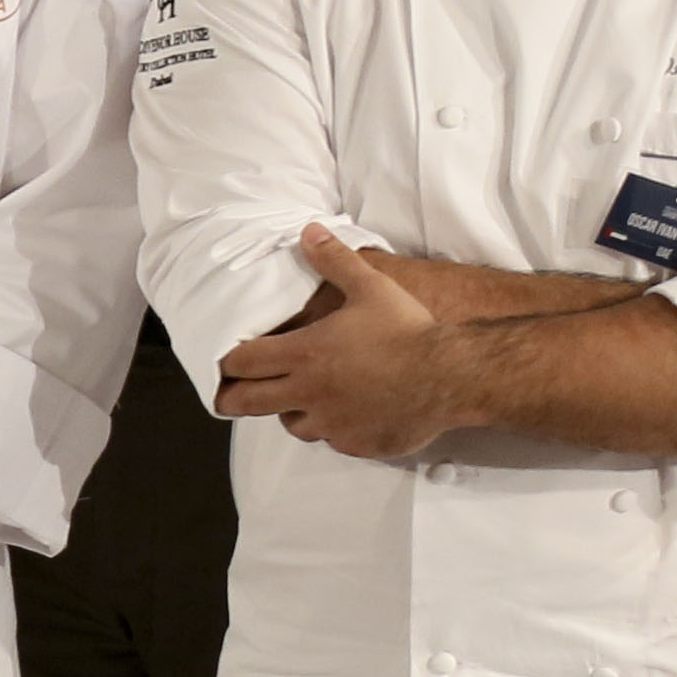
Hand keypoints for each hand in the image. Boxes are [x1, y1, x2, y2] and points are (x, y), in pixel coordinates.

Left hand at [214, 227, 474, 459]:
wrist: (452, 376)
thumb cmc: (408, 330)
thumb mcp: (370, 287)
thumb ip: (334, 261)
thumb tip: (309, 232)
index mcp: (304, 354)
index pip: (241, 363)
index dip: (227, 362)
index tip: (225, 362)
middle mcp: (309, 393)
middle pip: (247, 402)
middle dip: (233, 397)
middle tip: (228, 394)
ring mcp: (332, 423)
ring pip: (291, 425)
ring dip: (288, 411)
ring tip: (298, 398)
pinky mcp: (357, 445)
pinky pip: (332, 440)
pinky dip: (331, 429)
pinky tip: (344, 414)